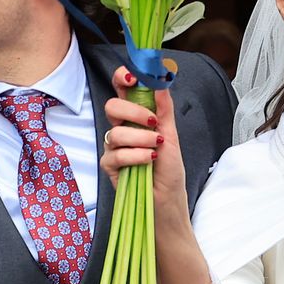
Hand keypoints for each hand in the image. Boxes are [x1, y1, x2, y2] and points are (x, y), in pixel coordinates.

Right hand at [101, 67, 212, 283]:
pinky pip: (114, 154)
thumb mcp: (172, 138)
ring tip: (157, 150)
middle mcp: (123, 132)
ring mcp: (114, 150)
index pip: (123, 92)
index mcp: (138, 120)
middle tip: (151, 122)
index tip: (131, 75)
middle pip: (112, 107)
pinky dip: (135, 155)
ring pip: (114, 131)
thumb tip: (161, 80)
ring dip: (140, 138)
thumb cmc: (170, 175)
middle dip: (132, 111)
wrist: (167, 208)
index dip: (123, 79)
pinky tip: (149, 161)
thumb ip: (164, 110)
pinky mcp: (110, 170)